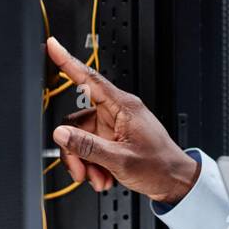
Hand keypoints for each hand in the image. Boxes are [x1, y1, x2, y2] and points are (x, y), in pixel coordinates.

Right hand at [45, 36, 200, 201]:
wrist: (174, 181)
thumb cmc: (159, 166)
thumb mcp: (120, 159)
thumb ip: (87, 146)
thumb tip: (61, 134)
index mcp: (123, 107)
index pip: (89, 79)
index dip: (68, 61)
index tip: (53, 46)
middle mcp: (116, 113)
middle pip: (77, 122)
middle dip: (75, 150)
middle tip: (82, 171)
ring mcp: (113, 127)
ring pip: (81, 138)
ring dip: (85, 161)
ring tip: (99, 178)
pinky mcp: (112, 139)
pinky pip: (90, 147)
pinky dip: (92, 164)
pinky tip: (103, 176)